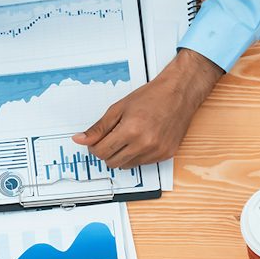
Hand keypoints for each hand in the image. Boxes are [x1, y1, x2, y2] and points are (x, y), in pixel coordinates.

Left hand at [73, 49, 221, 167]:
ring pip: (127, 165)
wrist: (180, 92)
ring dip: (122, 155)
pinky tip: (141, 139)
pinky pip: (143, 163)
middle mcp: (145, 144)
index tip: (95, 141)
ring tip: (128, 137)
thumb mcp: (119, 108)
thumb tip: (80, 139)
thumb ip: (98, 128)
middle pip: (112, 162)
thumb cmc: (152, 96)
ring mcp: (157, 151)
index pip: (101, 152)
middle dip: (107, 152)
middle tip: (111, 138)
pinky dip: (137, 155)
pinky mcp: (166, 154)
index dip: (94, 147)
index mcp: (131, 131)